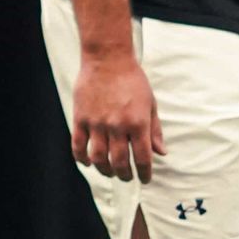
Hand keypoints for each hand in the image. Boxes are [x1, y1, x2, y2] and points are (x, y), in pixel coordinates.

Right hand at [71, 49, 164, 182]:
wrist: (107, 58)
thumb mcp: (150, 103)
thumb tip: (161, 153)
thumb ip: (155, 130)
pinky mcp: (81, 118)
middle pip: (120, 163)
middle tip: (126, 177)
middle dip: (125, 175)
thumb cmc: (132, 80)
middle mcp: (117, 126)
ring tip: (109, 171)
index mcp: (138, 123)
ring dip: (104, 170)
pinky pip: (78, 145)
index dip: (145, 173)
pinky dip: (82, 158)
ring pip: (98, 158)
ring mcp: (97, 123)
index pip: (142, 158)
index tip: (145, 179)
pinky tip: (88, 162)